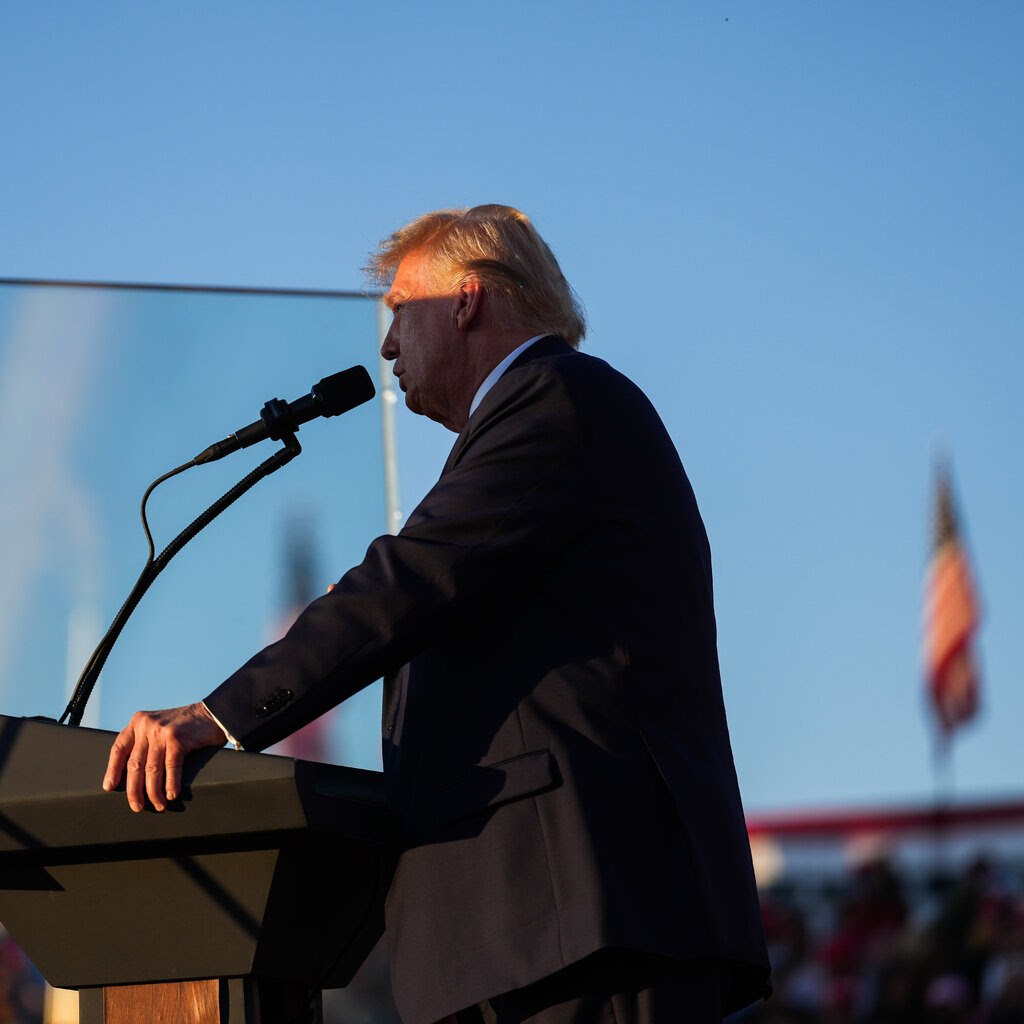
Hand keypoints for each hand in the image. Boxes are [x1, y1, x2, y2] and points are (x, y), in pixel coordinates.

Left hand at [102, 702, 228, 811]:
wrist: (214, 713)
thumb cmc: (186, 726)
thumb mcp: (159, 728)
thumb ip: (145, 742)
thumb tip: (133, 776)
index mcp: (138, 722)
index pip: (119, 749)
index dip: (112, 770)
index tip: (109, 787)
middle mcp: (146, 725)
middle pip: (134, 764)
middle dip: (134, 790)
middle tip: (137, 806)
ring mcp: (161, 731)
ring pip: (151, 769)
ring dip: (154, 792)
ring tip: (159, 805)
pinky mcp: (177, 738)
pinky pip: (170, 767)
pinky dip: (171, 784)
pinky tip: (172, 794)